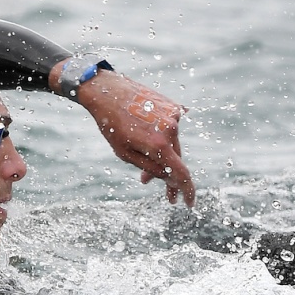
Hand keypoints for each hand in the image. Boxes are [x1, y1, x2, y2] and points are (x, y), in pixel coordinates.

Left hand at [62, 67, 194, 206]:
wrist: (106, 91)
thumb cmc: (111, 125)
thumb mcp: (126, 154)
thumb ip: (150, 168)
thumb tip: (170, 179)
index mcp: (159, 143)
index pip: (181, 173)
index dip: (187, 190)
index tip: (188, 203)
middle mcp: (171, 128)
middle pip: (176, 160)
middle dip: (169, 178)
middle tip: (167, 196)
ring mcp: (173, 115)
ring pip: (173, 144)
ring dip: (163, 157)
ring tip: (146, 170)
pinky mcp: (171, 106)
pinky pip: (170, 129)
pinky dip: (161, 138)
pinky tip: (145, 137)